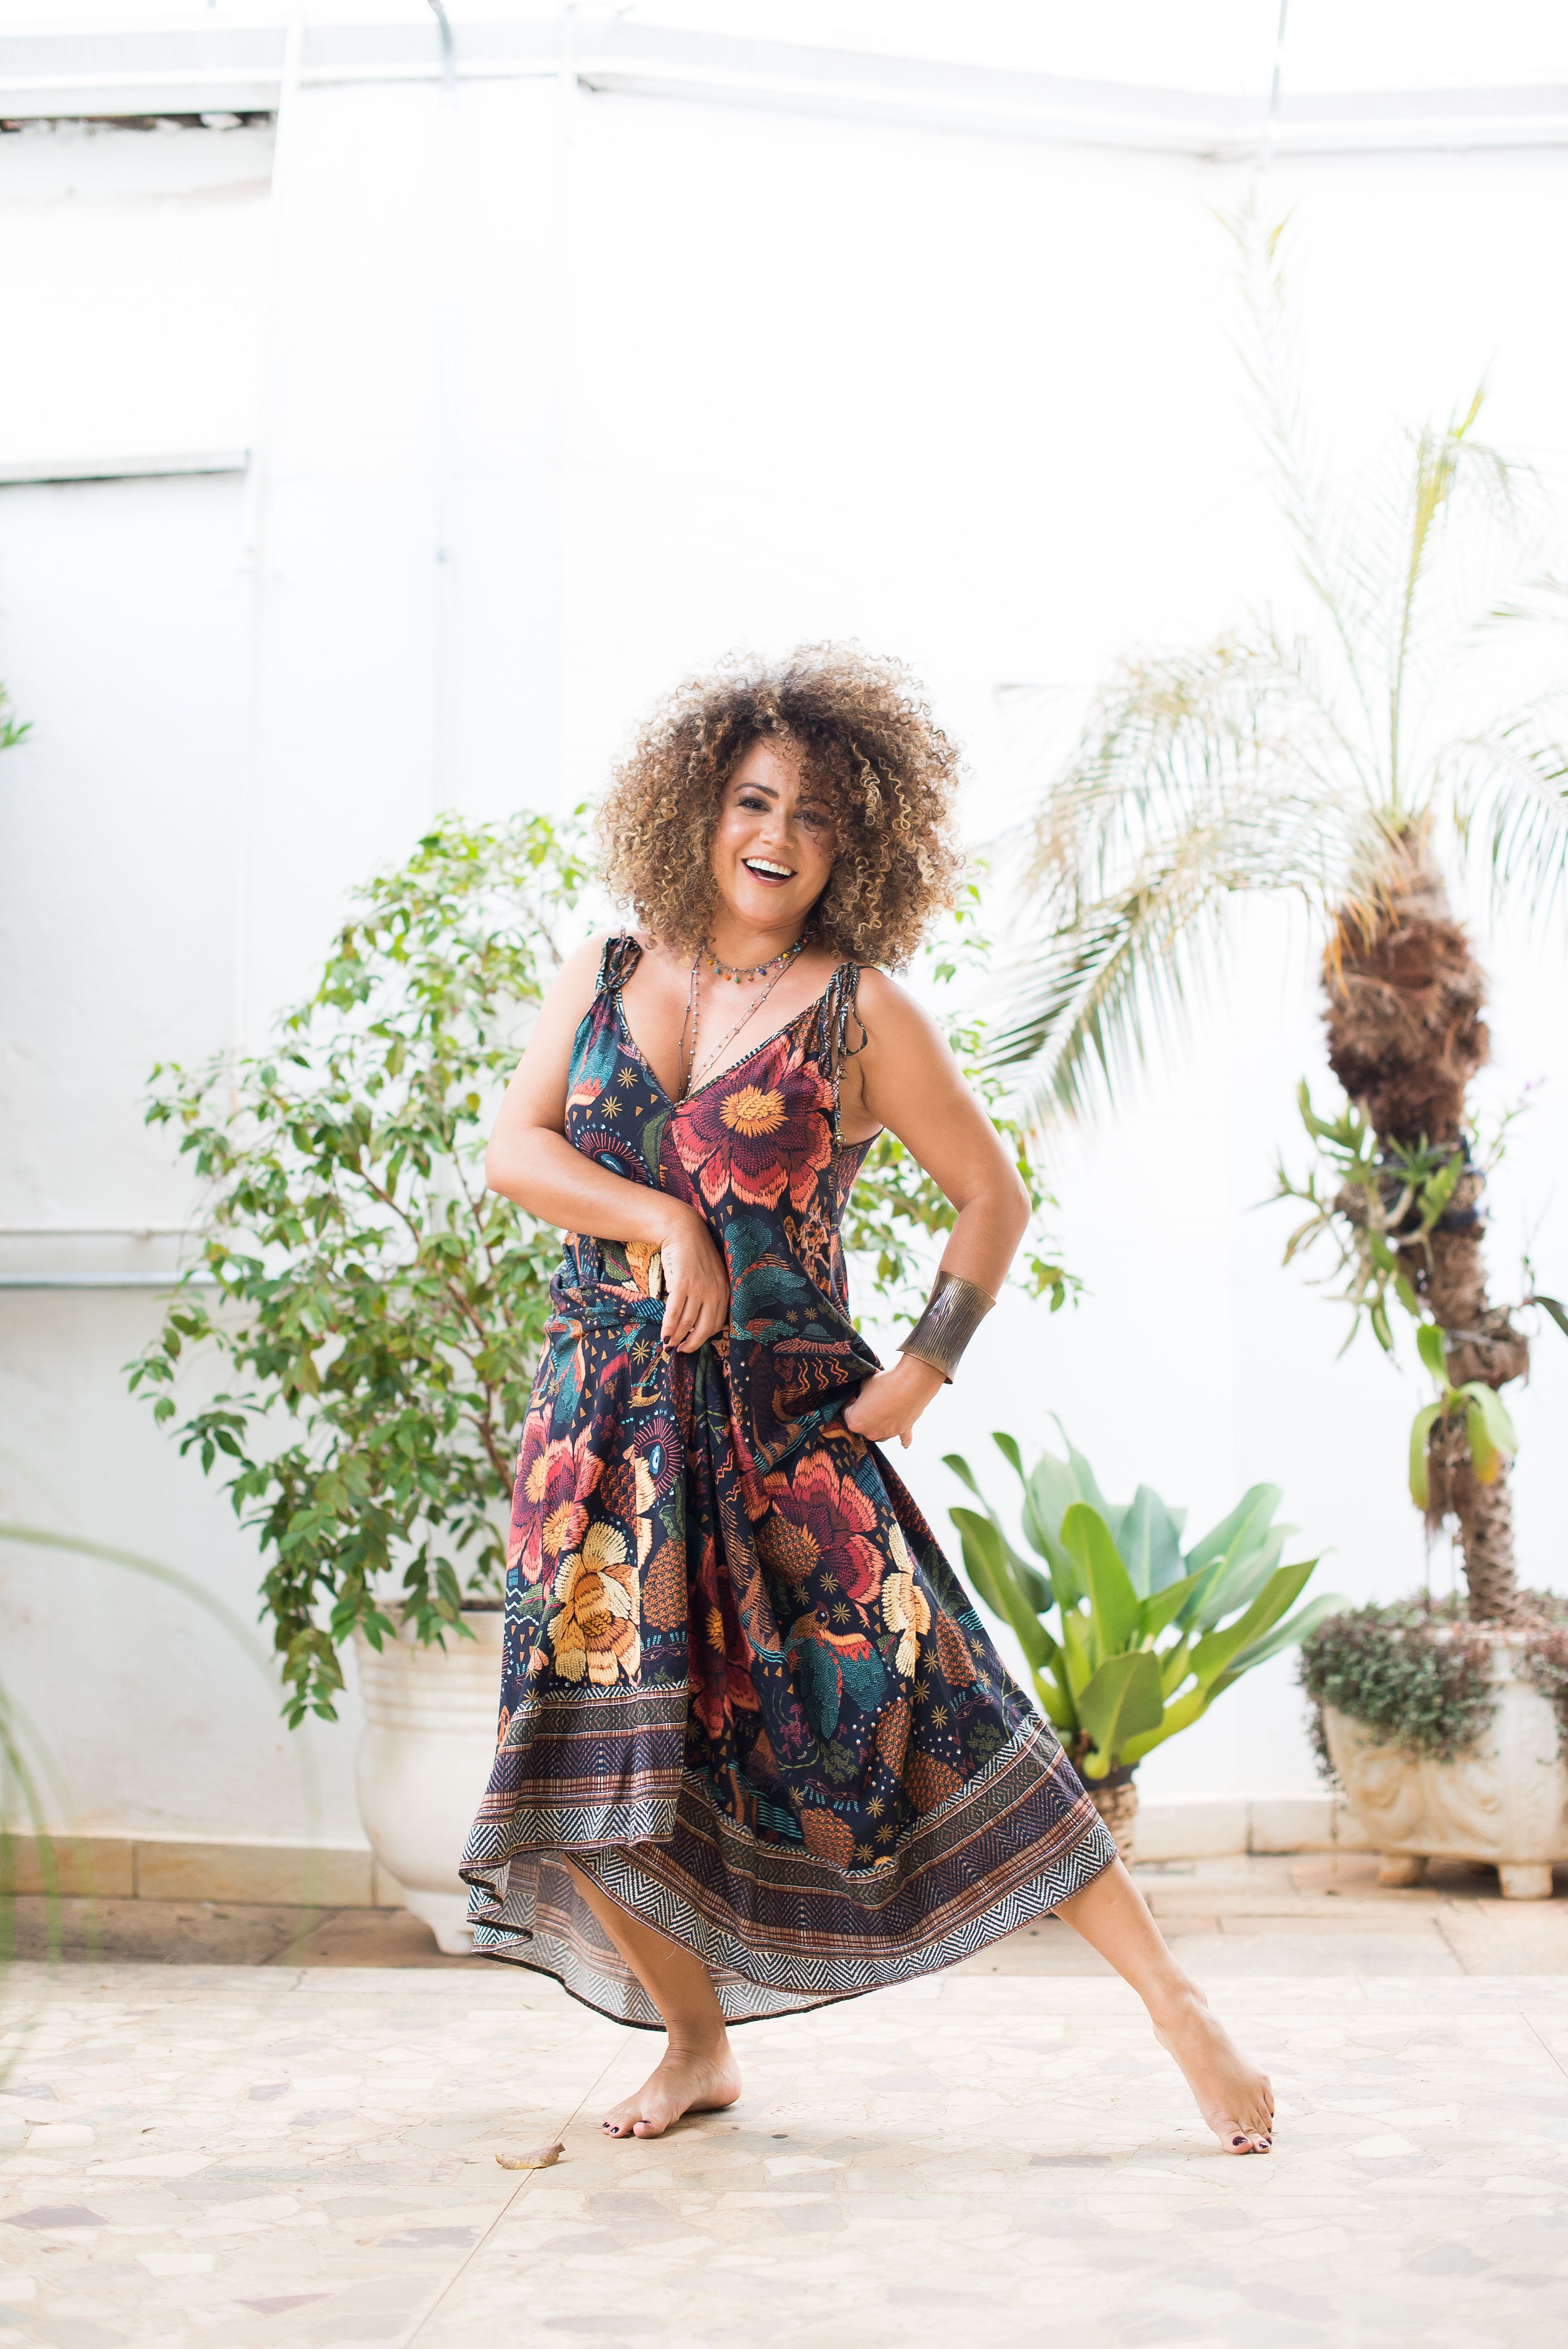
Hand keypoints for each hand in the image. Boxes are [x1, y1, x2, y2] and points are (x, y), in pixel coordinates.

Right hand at [655, 1205, 729, 1352]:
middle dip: (692, 1343)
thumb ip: (711, 1294)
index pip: (717, 1323)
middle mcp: (714, 1293)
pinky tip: (663, 1336)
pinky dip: (668, 1327)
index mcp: (724, 1291)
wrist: (683, 1232)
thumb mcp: (712, 1274)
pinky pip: (674, 1313)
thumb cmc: (695, 1254)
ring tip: (669, 1345)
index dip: (704, 1338)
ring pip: (687, 1323)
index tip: (694, 1344)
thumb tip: (699, 1320)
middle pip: (704, 1328)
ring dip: (677, 1337)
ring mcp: (698, 1289)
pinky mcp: (682, 1286)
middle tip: (682, 1351)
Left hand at [843, 1356, 944, 1448]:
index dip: (850, 1403)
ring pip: (880, 1430)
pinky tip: (903, 1443)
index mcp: (856, 1422)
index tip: (855, 1396)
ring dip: (880, 1421)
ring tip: (887, 1403)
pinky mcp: (903, 1430)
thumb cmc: (886, 1383)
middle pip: (863, 1425)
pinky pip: (902, 1438)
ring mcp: (888, 1433)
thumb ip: (860, 1394)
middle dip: (865, 1414)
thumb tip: (863, 1396)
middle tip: (871, 1399)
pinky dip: (902, 1439)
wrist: (911, 1383)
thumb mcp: (864, 1384)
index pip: (846, 1413)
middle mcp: (871, 1433)